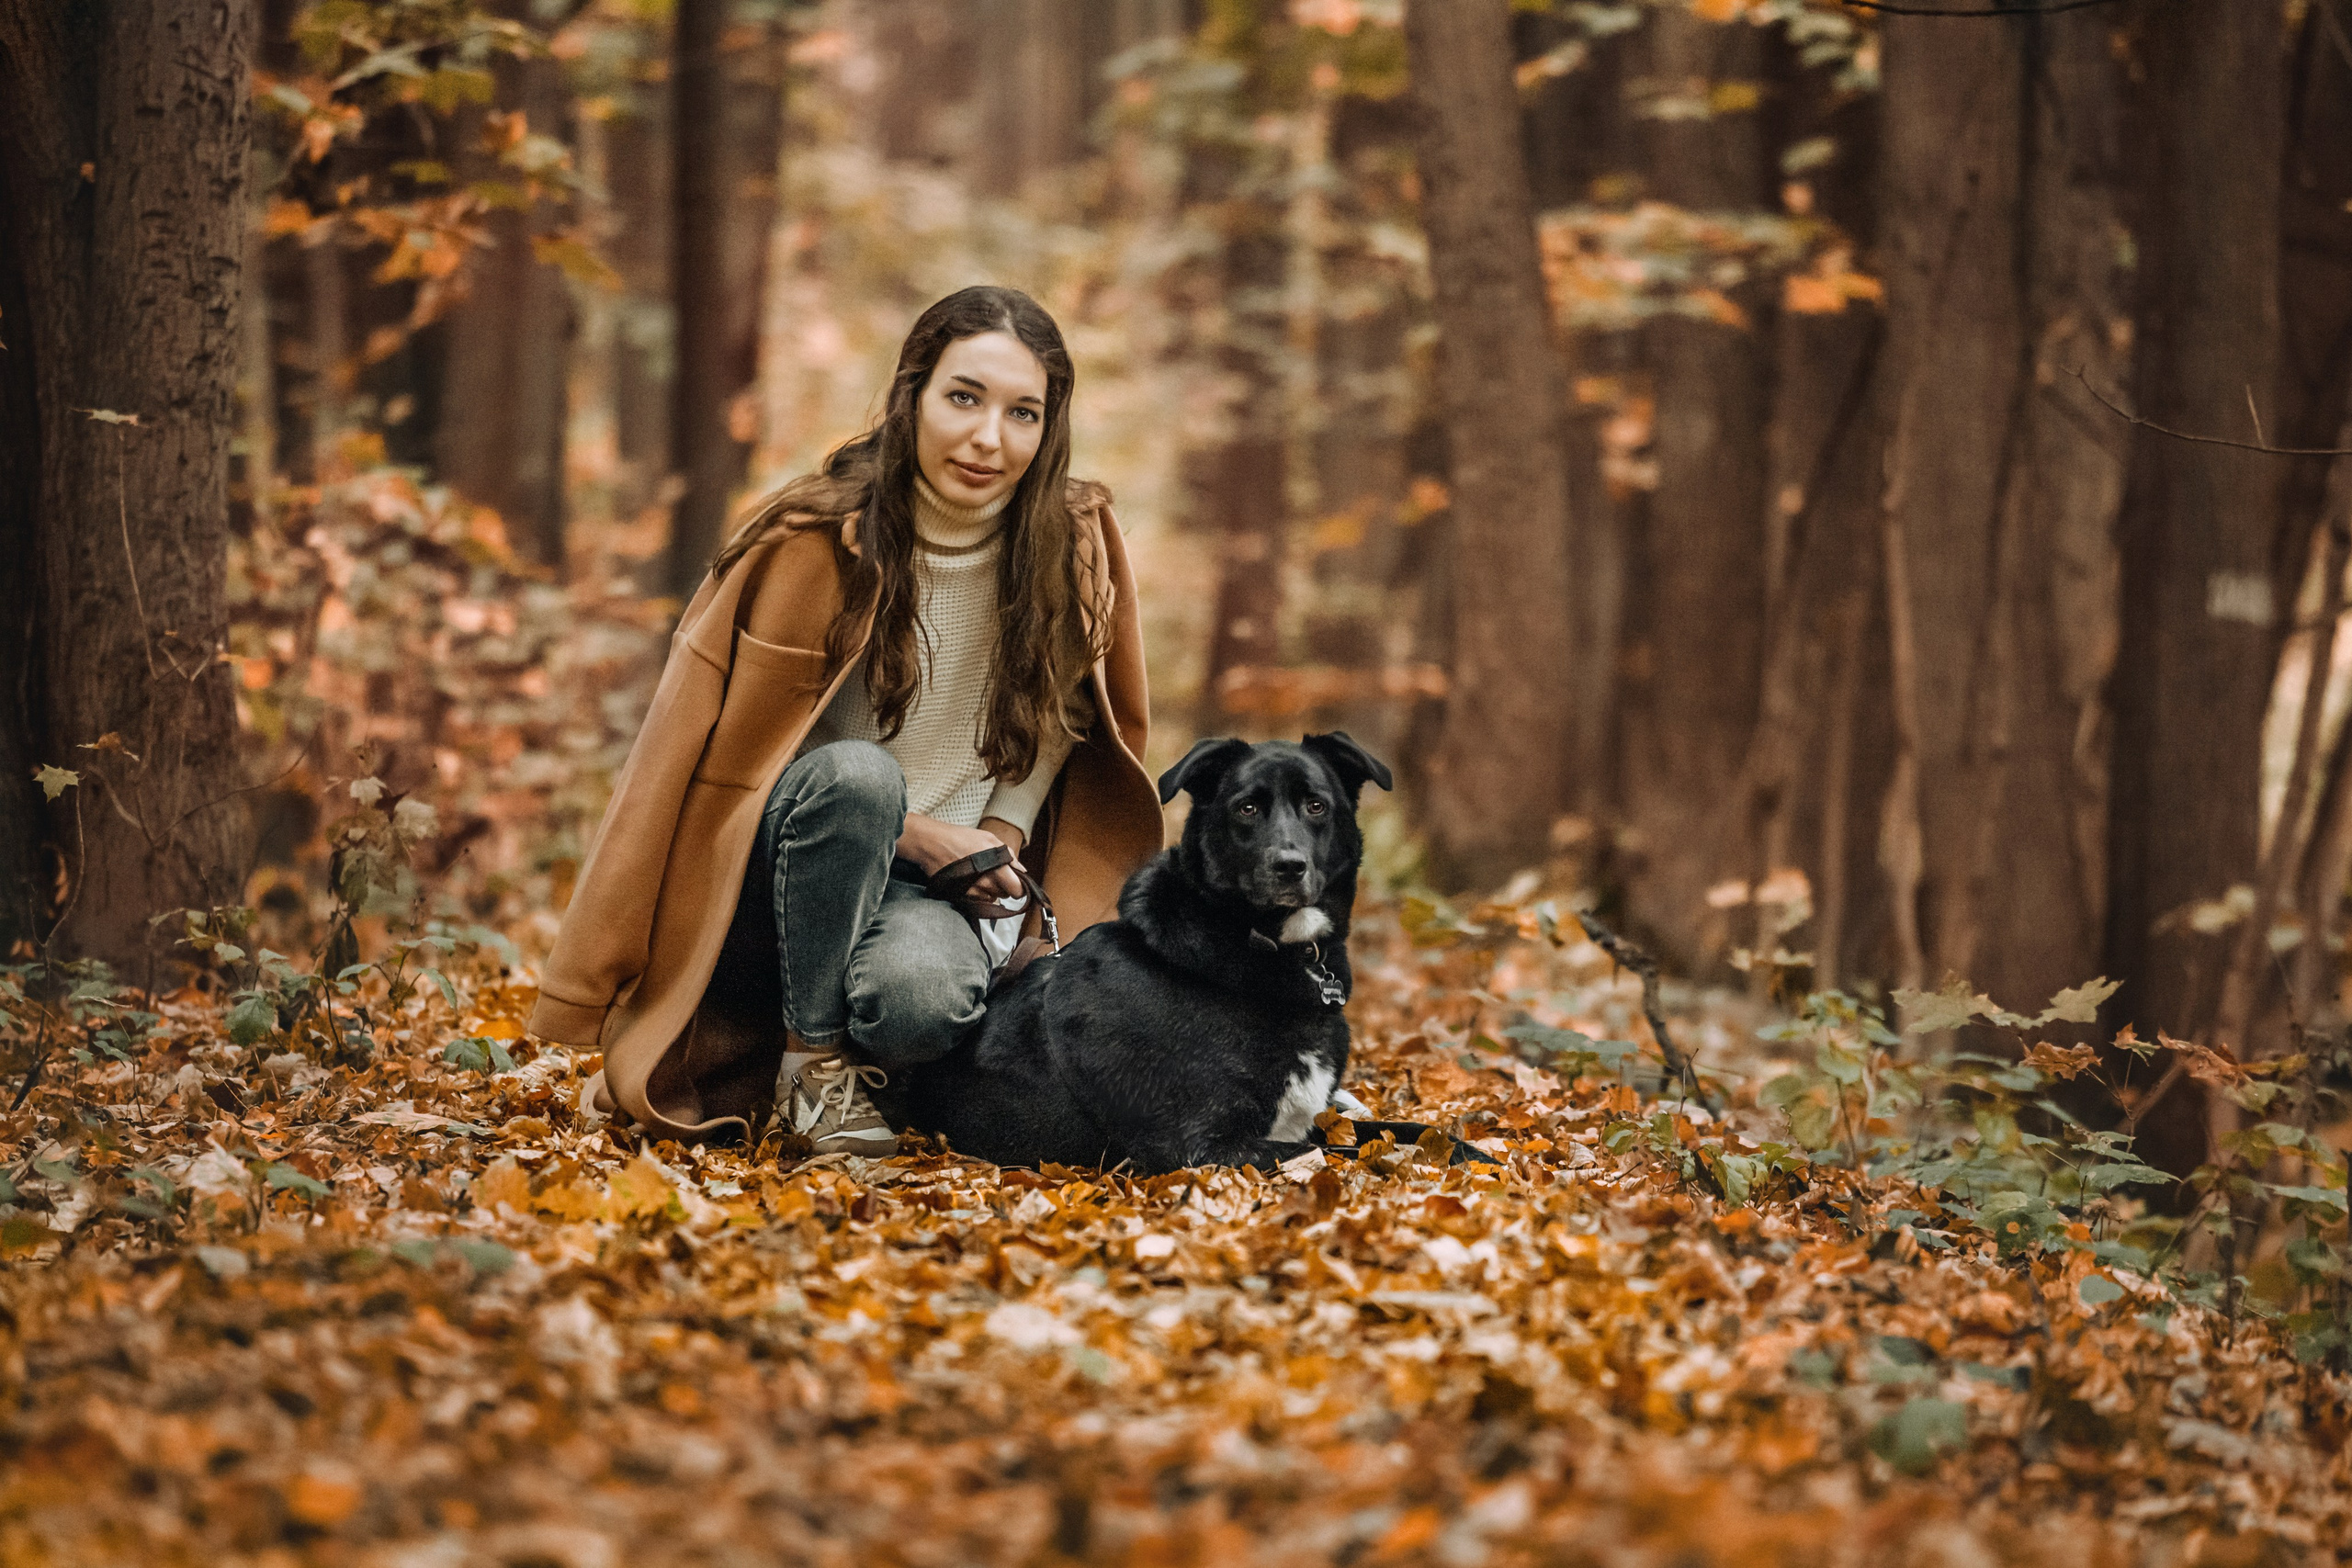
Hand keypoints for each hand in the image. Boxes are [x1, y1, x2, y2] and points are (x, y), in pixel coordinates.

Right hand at [896, 814, 1026, 902]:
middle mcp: (986, 884)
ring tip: (979, 875)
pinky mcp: (960, 897)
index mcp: (997, 870)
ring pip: (990, 899)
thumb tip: (1022, 871)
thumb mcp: (989, 839)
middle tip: (994, 873)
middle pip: (1004, 895)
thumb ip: (1009, 856)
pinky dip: (976, 894)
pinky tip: (970, 880)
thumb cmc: (960, 838)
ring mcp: (972, 893)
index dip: (1018, 887)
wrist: (932, 844)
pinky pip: (975, 901)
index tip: (1015, 883)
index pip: (1017, 890)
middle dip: (1003, 887)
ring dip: (989, 891)